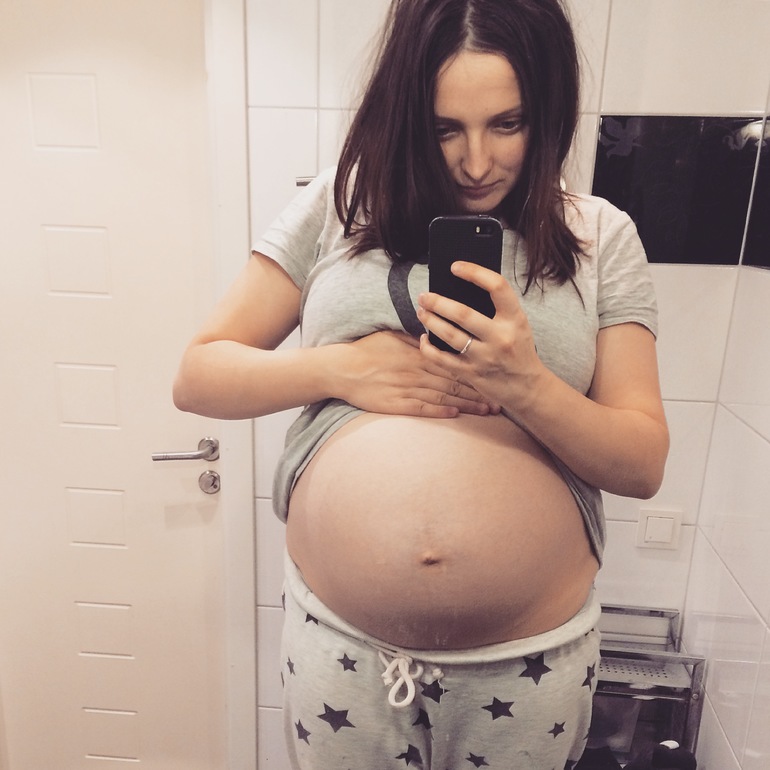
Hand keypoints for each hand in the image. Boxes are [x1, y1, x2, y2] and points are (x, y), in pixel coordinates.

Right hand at [339, 330, 499, 417]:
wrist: (341, 369)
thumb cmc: (366, 350)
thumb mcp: (393, 336)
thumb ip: (416, 338)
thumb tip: (436, 335)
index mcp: (418, 353)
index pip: (453, 361)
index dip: (475, 369)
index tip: (493, 374)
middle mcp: (417, 371)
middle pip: (455, 381)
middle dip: (479, 391)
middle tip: (500, 398)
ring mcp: (407, 388)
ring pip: (444, 397)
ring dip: (467, 404)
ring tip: (487, 411)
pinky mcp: (396, 404)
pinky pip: (422, 408)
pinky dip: (440, 411)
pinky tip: (456, 415)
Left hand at [416, 261, 543, 411]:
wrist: (527, 387)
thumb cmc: (518, 350)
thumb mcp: (517, 325)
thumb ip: (496, 309)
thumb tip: (460, 288)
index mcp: (515, 319)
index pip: (497, 287)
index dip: (474, 272)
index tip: (455, 267)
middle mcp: (500, 338)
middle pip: (462, 313)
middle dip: (437, 302)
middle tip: (424, 295)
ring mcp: (484, 358)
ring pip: (448, 334)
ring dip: (430, 320)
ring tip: (421, 311)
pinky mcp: (471, 374)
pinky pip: (441, 359)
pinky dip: (428, 348)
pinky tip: (424, 339)